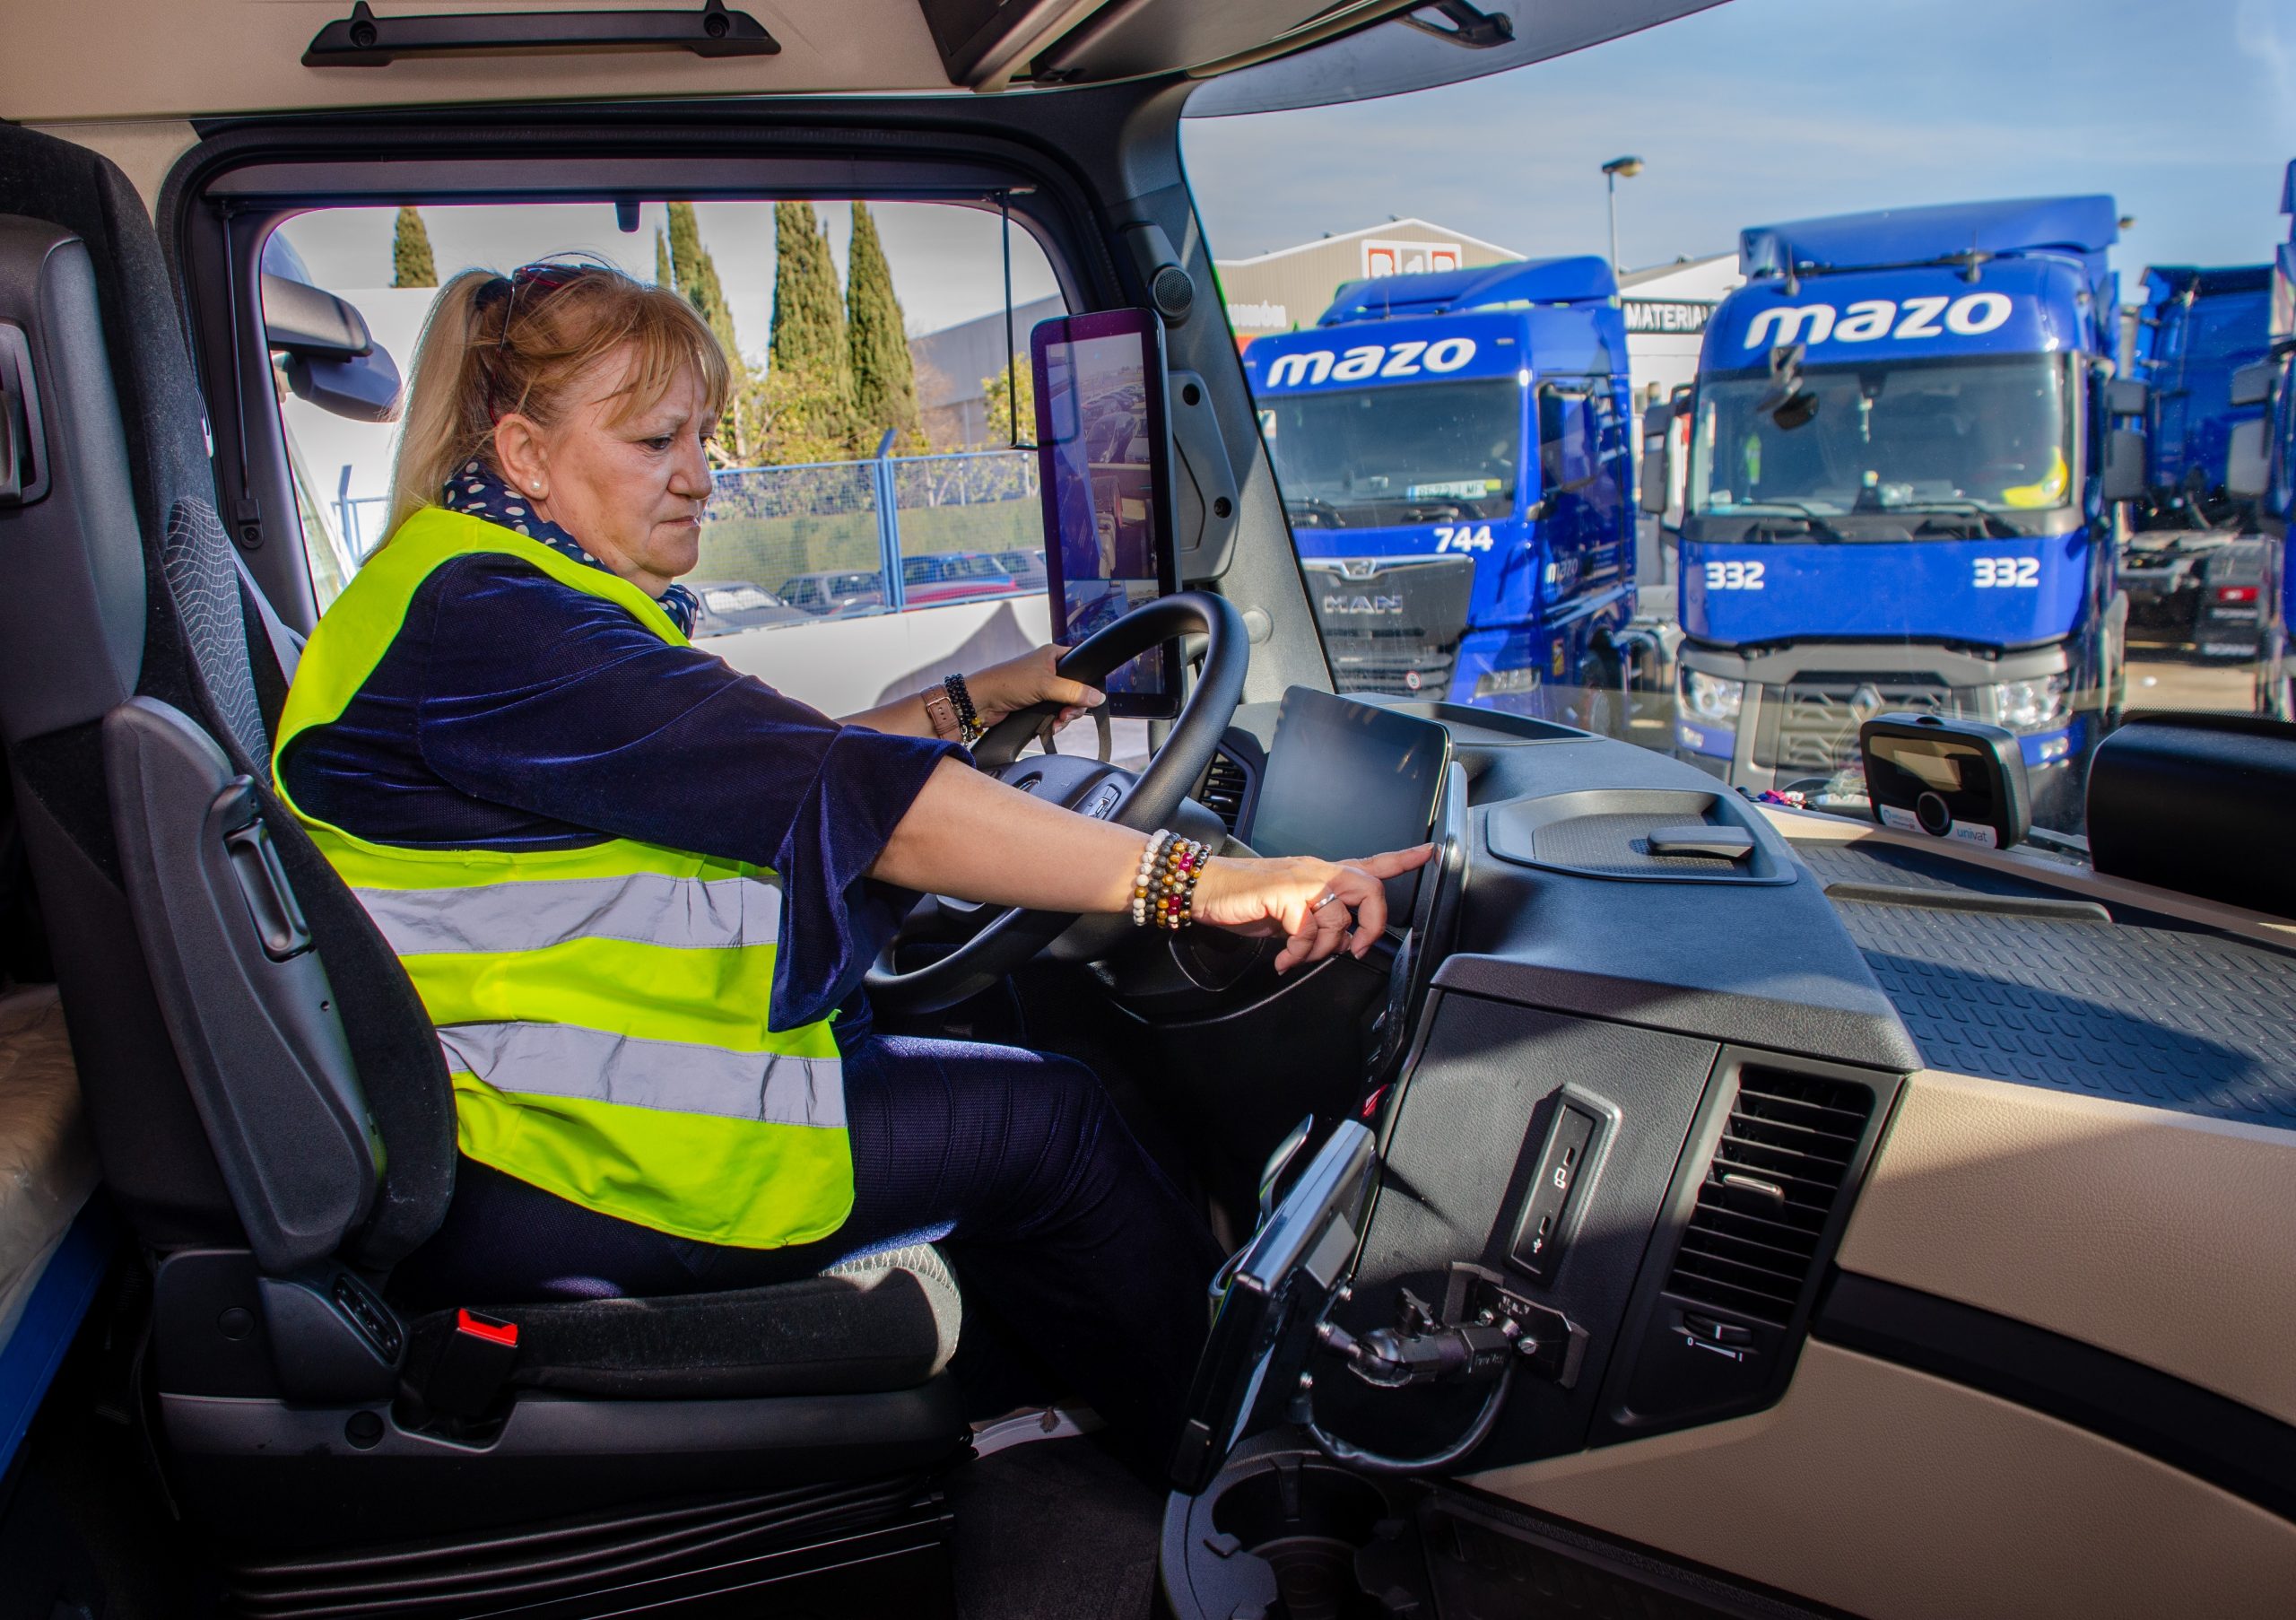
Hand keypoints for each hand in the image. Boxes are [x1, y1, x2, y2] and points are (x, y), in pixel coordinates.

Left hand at [965, 645, 1105, 730]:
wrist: (982, 702)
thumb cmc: (1007, 683)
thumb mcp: (1045, 685)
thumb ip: (1073, 691)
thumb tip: (1097, 697)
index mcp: (1054, 656)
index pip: (1081, 664)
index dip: (1086, 682)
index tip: (1085, 697)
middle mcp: (1050, 669)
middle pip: (1077, 689)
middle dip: (1074, 706)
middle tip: (1066, 715)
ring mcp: (1043, 687)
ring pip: (1066, 703)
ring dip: (1064, 716)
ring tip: (1056, 723)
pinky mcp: (1037, 702)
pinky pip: (1055, 712)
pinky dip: (1055, 721)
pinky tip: (1050, 727)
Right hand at [1191, 844, 1437, 973]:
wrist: (1204, 889)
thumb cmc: (1243, 900)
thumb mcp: (1290, 913)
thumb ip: (1319, 922)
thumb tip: (1343, 943)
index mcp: (1321, 873)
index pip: (1370, 862)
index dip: (1402, 859)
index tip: (1429, 853)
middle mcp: (1317, 870)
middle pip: (1369, 888)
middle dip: (1372, 925)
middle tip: (1358, 949)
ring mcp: (1302, 879)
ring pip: (1339, 919)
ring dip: (1321, 950)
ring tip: (1298, 957)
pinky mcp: (1285, 893)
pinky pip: (1309, 931)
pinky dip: (1298, 953)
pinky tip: (1284, 959)